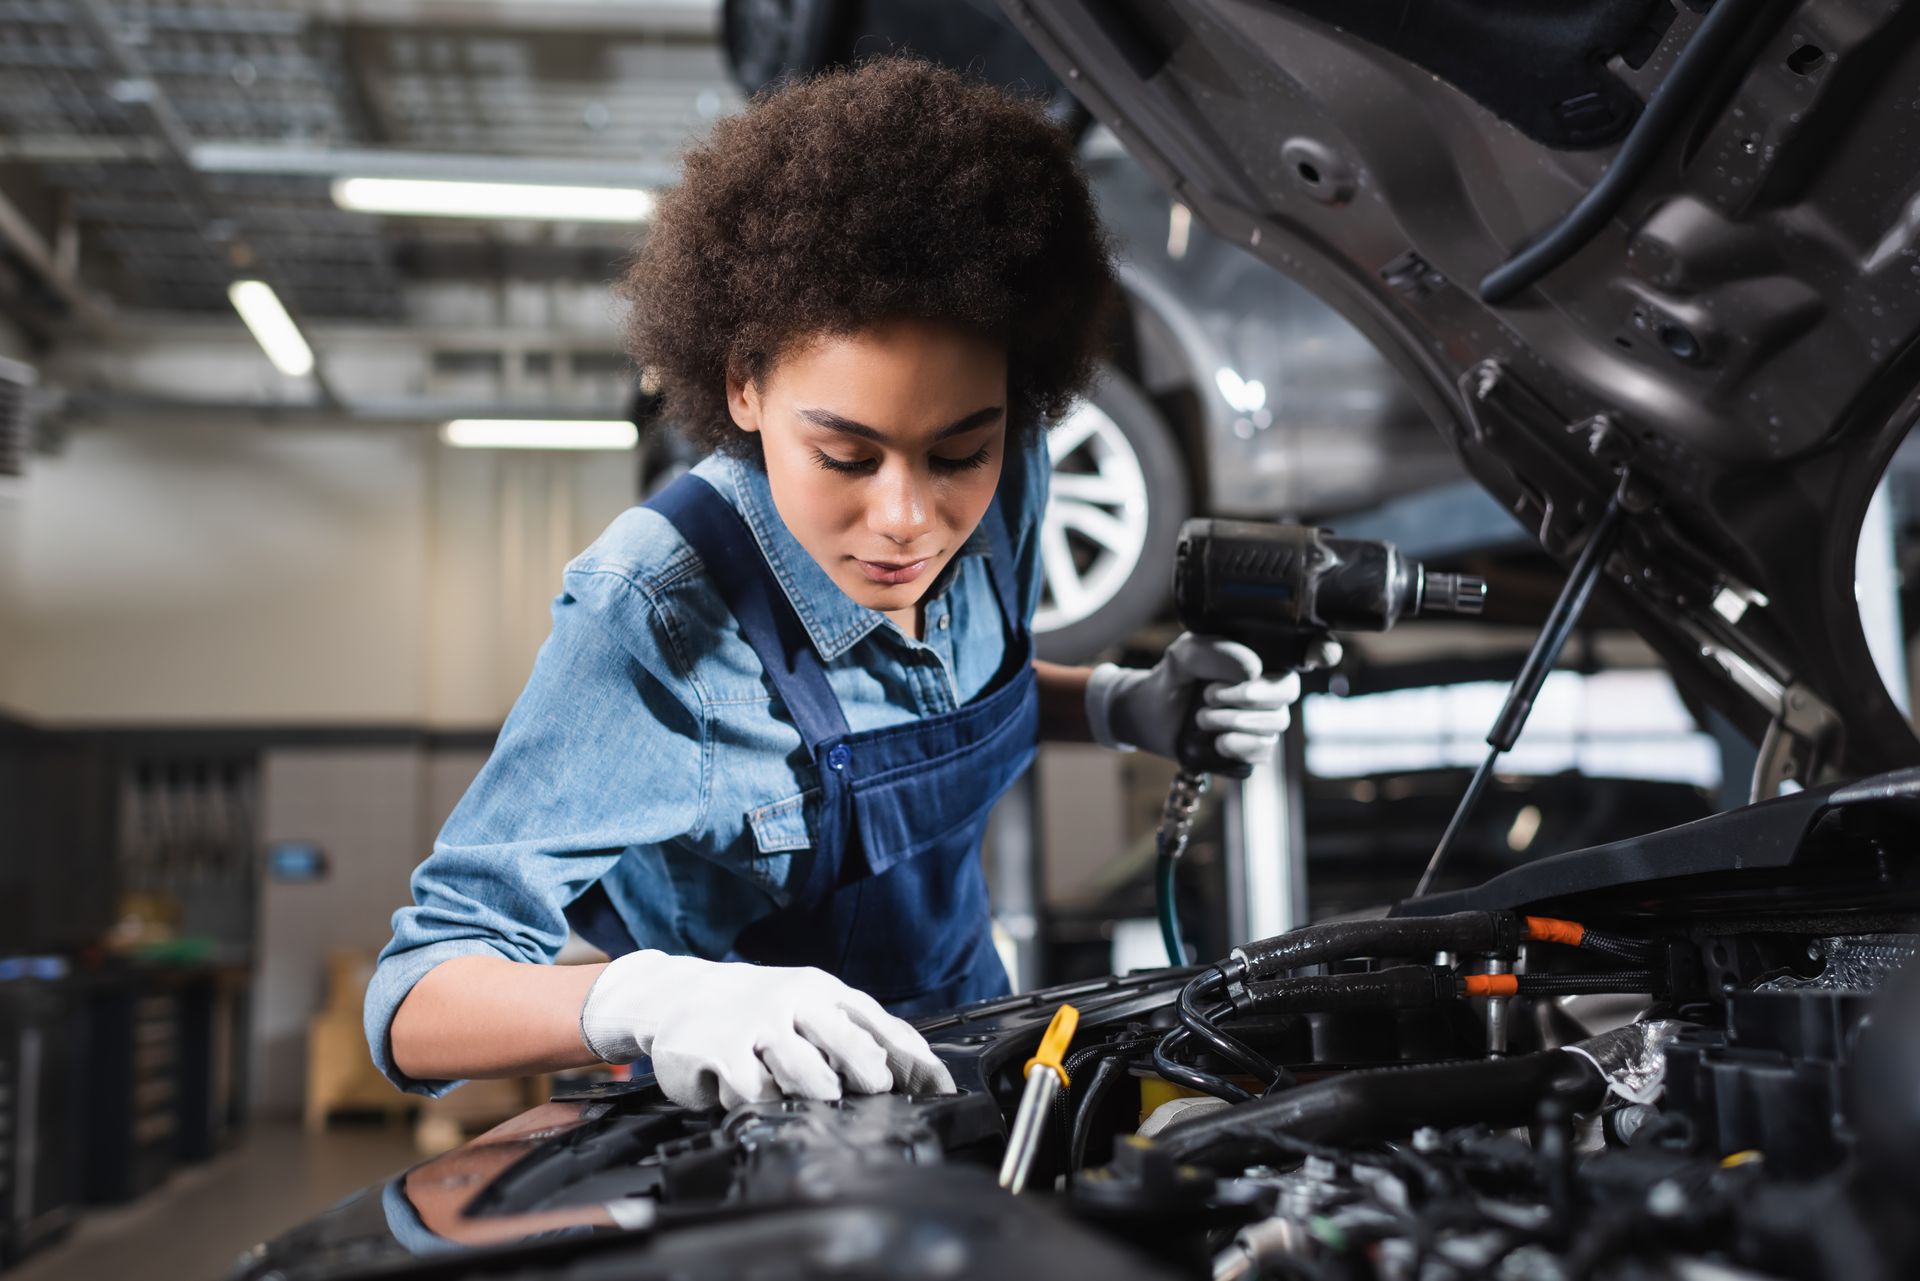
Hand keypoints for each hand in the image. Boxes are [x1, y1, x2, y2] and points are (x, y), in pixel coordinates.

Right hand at [578, 950, 955, 1109]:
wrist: (675, 994)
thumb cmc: (756, 1008)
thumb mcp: (807, 1007)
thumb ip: (856, 1036)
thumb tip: (921, 1074)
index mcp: (821, 990)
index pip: (876, 1022)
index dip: (911, 1057)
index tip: (937, 1087)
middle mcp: (793, 1000)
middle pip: (848, 1043)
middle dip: (868, 1072)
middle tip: (875, 1088)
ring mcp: (757, 1022)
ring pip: (806, 1074)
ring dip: (811, 1089)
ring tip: (802, 1088)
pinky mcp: (720, 1048)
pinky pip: (753, 1092)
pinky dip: (752, 1098)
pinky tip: (738, 1086)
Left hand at [1084, 632, 1331, 766]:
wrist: (1149, 713)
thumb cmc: (1173, 675)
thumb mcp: (1183, 655)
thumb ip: (1212, 652)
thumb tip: (1252, 668)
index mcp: (1261, 653)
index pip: (1307, 647)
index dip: (1323, 650)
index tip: (1319, 656)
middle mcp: (1268, 684)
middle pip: (1289, 690)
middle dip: (1254, 696)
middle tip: (1211, 695)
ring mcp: (1262, 718)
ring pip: (1277, 723)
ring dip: (1237, 722)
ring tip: (1201, 717)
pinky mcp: (1251, 747)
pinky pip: (1265, 751)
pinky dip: (1242, 747)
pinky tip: (1219, 743)